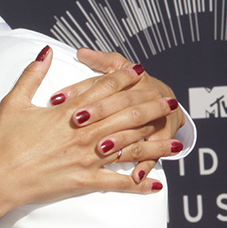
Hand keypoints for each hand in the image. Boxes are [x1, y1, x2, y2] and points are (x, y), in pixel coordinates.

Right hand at [0, 46, 179, 227]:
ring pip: (129, 148)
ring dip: (155, 145)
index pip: (103, 90)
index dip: (123, 79)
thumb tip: (45, 51)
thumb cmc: (3, 140)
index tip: (139, 72)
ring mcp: (86, 158)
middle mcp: (83, 133)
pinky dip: (138, 184)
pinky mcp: (84, 180)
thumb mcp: (15, 101)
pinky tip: (156, 183)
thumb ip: (32, 75)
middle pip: (125, 116)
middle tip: (171, 102)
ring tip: (177, 143)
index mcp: (68, 112)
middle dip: (150, 108)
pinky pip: (117, 182)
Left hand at [72, 47, 184, 180]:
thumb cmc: (134, 86)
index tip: (57, 99)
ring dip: (120, 139)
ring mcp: (152, 121)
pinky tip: (134, 176)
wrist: (169, 102)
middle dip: (99, 112)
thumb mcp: (119, 67)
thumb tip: (81, 52)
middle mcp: (143, 99)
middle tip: (77, 120)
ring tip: (101, 147)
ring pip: (136, 130)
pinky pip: (153, 154)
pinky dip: (145, 165)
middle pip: (121, 104)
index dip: (78, 90)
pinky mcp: (160, 139)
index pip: (102, 83)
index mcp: (131, 80)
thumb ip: (100, 61)